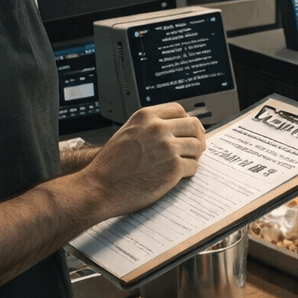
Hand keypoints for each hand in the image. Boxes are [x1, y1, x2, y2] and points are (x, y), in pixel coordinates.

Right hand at [77, 102, 205, 217]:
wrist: (100, 187)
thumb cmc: (111, 165)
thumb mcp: (127, 132)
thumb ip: (149, 127)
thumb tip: (175, 128)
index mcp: (146, 116)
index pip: (179, 110)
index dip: (186, 121)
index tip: (188, 130)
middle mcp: (158, 128)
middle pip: (194, 125)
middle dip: (196, 137)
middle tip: (194, 148)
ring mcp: (167, 147)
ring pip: (197, 146)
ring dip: (193, 156)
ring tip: (183, 163)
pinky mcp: (174, 167)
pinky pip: (194, 166)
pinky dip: (188, 172)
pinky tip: (177, 175)